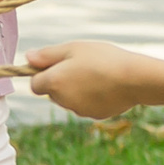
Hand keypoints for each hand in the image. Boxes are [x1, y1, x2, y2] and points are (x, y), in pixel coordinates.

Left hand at [27, 40, 155, 117]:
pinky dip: (90, 98)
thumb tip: (27, 58)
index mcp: (53, 82)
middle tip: (79, 66)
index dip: (43, 74)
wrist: (136, 79)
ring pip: (68, 100)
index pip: (35, 84)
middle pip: (52, 93)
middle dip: (59, 82)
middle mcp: (62, 100)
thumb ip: (47, 55)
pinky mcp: (95, 115)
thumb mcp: (73, 48)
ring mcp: (79, 110)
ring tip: (95, 74)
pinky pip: (85, 106)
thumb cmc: (103, 59)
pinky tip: (105, 86)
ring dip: (74, 90)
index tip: (57, 64)